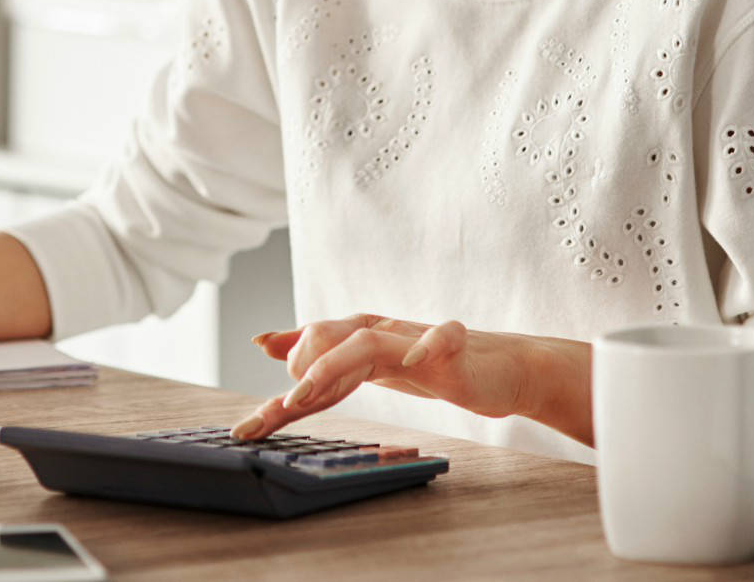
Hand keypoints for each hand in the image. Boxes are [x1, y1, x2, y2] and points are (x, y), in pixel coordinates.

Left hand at [230, 313, 592, 445]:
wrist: (502, 368)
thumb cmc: (435, 366)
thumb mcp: (371, 365)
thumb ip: (321, 356)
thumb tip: (267, 342)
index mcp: (361, 339)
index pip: (312, 352)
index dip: (278, 381)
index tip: (251, 419)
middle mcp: (383, 333)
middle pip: (329, 337)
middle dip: (300, 369)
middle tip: (286, 408)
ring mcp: (417, 338)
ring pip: (368, 338)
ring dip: (333, 363)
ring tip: (307, 389)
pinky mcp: (455, 347)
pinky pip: (441, 338)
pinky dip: (425, 346)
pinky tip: (412, 360)